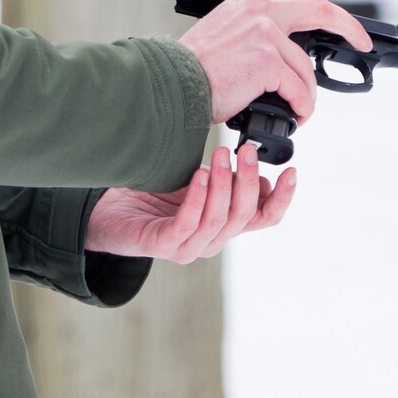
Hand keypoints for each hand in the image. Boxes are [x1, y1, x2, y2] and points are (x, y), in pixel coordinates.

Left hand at [85, 144, 294, 262]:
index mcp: (224, 225)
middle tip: (246, 150)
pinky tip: (199, 175)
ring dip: (224, 185)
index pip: (263, 218)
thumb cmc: (152, 194)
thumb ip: (225, 180)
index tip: (291, 171)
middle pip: (244, 215)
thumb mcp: (195, 182)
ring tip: (221, 154)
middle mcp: (211, 240)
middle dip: (248, 180)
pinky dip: (197, 200)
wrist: (106, 211)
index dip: (281, 198)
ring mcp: (188, 246)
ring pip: (219, 220)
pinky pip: (186, 225)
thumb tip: (256, 169)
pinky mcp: (163, 245)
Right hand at [177, 0, 370, 125]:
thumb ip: (255, 32)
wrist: (172, 85)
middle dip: (349, 27)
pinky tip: (295, 116)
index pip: (300, 3)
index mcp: (249, 0)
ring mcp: (264, 32)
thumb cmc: (191, 69)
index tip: (346, 30)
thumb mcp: (225, 34)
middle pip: (320, 11)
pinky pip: (299, 89)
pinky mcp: (267, 59)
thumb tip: (285, 54)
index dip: (330, 18)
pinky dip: (301, 107)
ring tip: (298, 111)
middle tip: (361, 45)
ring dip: (306, 94)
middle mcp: (259, 8)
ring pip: (305, 68)